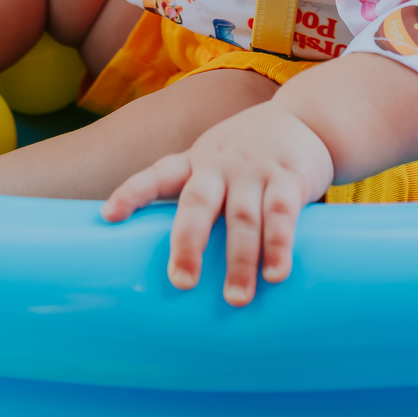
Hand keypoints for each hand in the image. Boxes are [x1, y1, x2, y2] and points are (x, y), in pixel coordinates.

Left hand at [101, 104, 334, 305]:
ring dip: (239, 260)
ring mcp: (255, 171)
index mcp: (198, 162)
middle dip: (188, 244)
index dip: (132, 193)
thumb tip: (174, 259)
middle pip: (198, 204)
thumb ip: (199, 196)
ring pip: (242, 218)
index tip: (108, 216)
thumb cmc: (252, 151)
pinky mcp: (290, 178)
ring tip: (235, 298)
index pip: (158, 174)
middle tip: (181, 283)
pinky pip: (282, 214)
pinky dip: (279, 245)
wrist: (309, 117)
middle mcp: (221, 165)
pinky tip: (275, 273)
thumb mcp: (217, 159)